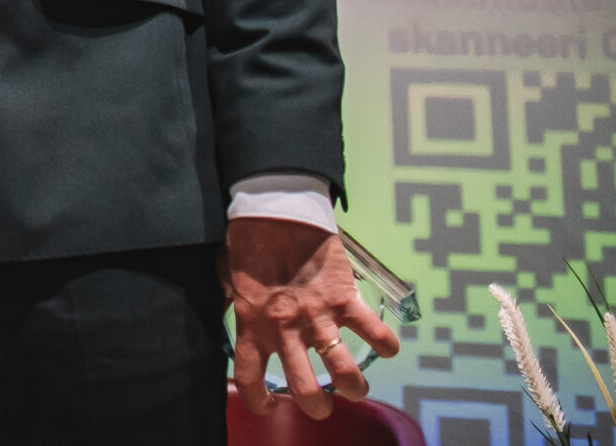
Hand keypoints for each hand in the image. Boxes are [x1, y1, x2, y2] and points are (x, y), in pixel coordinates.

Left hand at [223, 219, 397, 418]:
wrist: (274, 208)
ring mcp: (317, 316)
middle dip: (317, 406)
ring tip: (355, 387)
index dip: (259, 401)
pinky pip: (374, 330)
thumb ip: (234, 301)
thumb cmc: (248, 240)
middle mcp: (285, 329)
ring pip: (344, 370)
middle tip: (323, 405)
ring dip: (354, 386)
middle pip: (305, 388)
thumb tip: (232, 306)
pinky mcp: (344, 298)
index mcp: (252, 325)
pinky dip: (385, 344)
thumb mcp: (229, 277)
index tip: (270, 406)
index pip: (250, 379)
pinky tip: (386, 347)